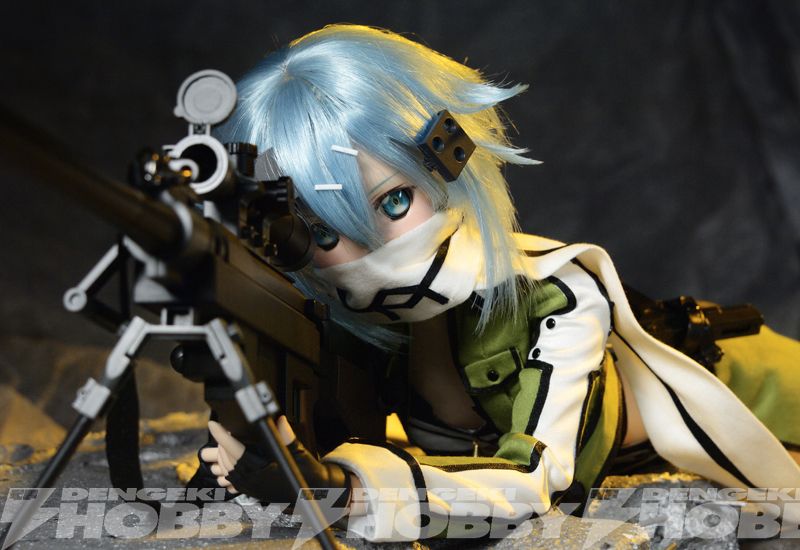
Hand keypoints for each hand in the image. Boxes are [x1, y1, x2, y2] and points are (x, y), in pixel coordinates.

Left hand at [200, 417, 350, 506]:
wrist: (311, 493)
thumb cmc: (306, 473)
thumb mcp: (298, 453)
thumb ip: (288, 437)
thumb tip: (280, 420)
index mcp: (262, 471)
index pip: (236, 451)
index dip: (223, 437)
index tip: (214, 425)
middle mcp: (253, 481)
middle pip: (227, 460)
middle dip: (222, 443)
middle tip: (222, 430)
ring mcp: (251, 488)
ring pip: (226, 471)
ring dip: (221, 456)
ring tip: (223, 442)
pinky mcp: (251, 491)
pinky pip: (231, 480)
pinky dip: (225, 468)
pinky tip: (227, 459)